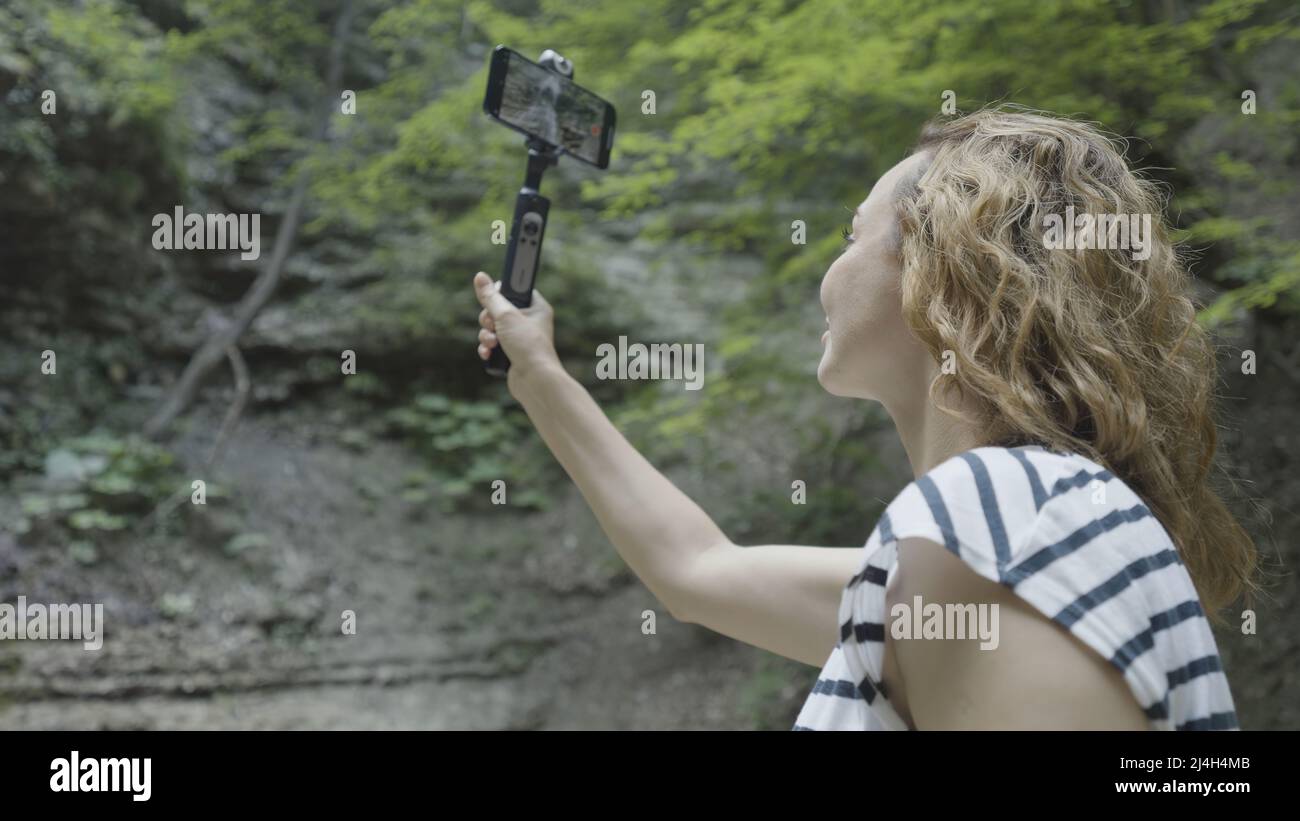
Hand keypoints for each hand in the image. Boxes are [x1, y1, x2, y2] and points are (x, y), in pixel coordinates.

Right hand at [473, 272, 558, 387]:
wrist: (535, 381)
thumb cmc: (528, 346)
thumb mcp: (506, 316)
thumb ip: (491, 297)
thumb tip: (480, 277)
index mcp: (536, 307)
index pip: (515, 290)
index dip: (501, 293)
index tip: (493, 298)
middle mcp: (530, 322)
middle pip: (499, 310)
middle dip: (488, 319)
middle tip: (492, 325)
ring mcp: (520, 339)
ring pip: (493, 329)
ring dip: (486, 336)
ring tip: (492, 343)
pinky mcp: (512, 353)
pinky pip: (493, 345)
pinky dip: (488, 348)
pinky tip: (488, 354)